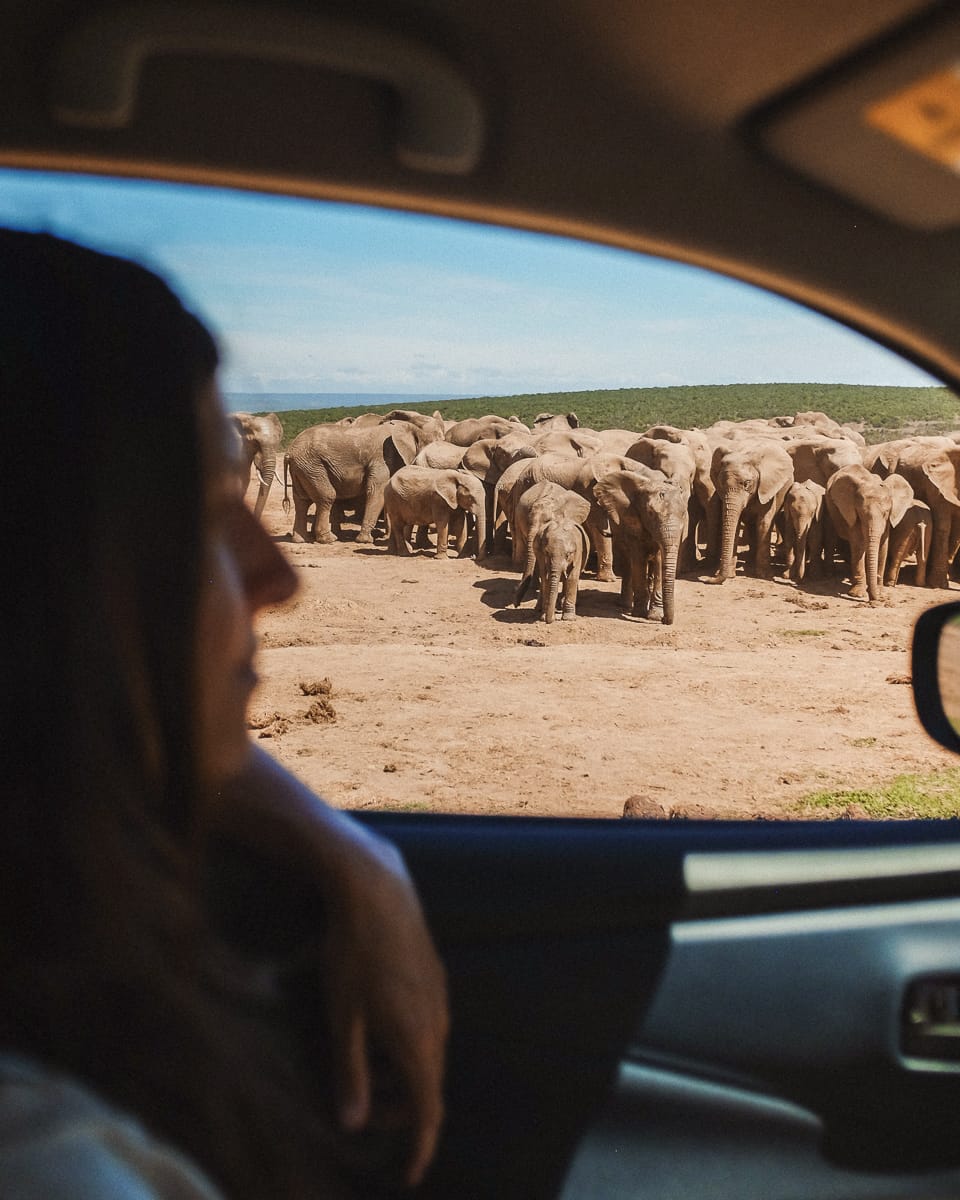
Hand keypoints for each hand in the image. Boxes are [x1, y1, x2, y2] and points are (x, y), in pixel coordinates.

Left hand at [321, 827, 448, 1187]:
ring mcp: (440, 997)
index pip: (428, 1110)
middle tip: (361, 1109)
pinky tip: (376, 1027)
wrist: (376, 891)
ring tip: (360, 1064)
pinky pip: (427, 1026)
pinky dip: (405, 1044)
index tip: (409, 1175)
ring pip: (427, 1054)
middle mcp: (438, 1024)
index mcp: (416, 1041)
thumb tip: (352, 1122)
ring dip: (400, 1073)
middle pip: (428, 1085)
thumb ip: (349, 1073)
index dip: (420, 1147)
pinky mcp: (434, 976)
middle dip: (400, 1108)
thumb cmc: (352, 954)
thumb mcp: (342, 1017)